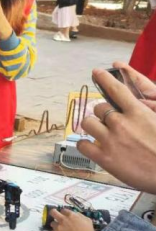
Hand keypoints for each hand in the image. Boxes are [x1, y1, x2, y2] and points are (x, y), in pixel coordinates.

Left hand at [49, 208, 94, 230]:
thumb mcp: (87, 220)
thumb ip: (79, 215)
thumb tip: (74, 213)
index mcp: (70, 215)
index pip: (62, 210)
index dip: (64, 213)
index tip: (64, 215)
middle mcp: (62, 220)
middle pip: (53, 212)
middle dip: (54, 213)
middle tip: (55, 216)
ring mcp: (57, 227)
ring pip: (52, 223)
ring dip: (56, 226)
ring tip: (62, 230)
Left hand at [78, 69, 155, 191]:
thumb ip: (147, 111)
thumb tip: (137, 104)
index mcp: (138, 113)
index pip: (117, 89)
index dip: (105, 78)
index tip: (97, 72)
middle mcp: (121, 124)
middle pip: (99, 107)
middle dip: (103, 113)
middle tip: (110, 122)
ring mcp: (111, 141)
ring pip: (88, 123)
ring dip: (93, 126)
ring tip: (102, 133)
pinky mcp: (104, 158)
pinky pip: (83, 144)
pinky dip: (86, 144)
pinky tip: (93, 146)